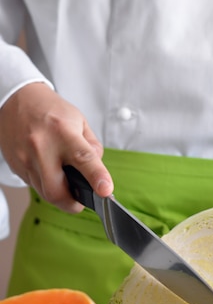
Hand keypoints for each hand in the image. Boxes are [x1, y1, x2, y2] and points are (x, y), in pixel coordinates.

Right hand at [0, 83, 112, 211]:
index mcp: (63, 132)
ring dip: (59, 194)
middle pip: (56, 191)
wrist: (17, 100)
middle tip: (81, 200)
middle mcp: (42, 147)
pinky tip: (50, 172)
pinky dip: (46, 185)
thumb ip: (92, 147)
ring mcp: (25, 158)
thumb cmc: (51, 110)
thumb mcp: (79, 121)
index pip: (83, 159)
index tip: (106, 191)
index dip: (96, 177)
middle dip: (72, 203)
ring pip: (44, 193)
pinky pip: (34, 185)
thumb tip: (98, 172)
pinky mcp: (16, 166)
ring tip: (66, 181)